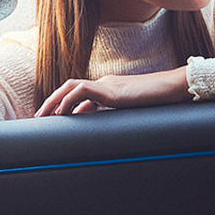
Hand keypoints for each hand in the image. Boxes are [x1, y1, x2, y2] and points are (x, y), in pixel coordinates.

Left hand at [35, 68, 191, 116]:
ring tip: (44, 115)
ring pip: (72, 86)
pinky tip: (63, 113)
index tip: (54, 118)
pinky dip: (69, 100)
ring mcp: (108, 84)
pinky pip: (83, 90)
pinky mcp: (111, 90)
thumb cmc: (160, 102)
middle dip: (53, 101)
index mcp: (109, 89)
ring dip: (55, 100)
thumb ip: (118, 117)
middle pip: (70, 87)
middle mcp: (105, 84)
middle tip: (40, 116)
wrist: (174, 89)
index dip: (64, 104)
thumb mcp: (134, 113)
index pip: (80, 94)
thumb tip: (105, 131)